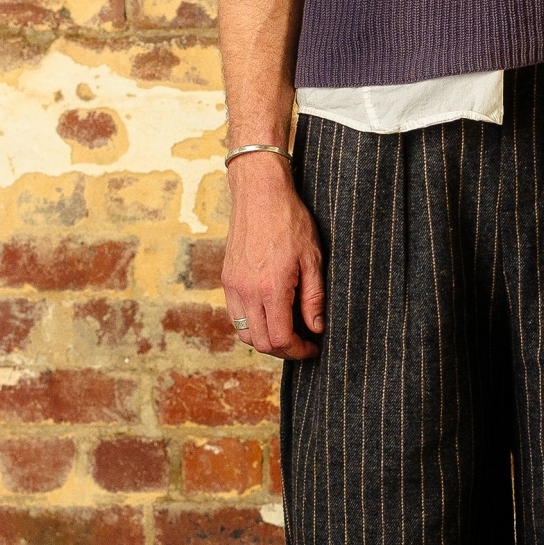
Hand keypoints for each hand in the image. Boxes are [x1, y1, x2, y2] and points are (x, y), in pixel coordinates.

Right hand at [221, 156, 324, 359]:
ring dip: (266, 340)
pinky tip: (271, 315)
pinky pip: (235, 316)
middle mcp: (247, 291)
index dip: (299, 351)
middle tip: (303, 343)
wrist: (259, 193)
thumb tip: (316, 328)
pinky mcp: (227, 279)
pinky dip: (252, 324)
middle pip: (261, 343)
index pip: (281, 339)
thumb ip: (314, 297)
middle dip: (284, 350)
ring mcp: (233, 286)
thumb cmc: (290, 221)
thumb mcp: (312, 258)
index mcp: (271, 288)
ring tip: (287, 331)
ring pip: (245, 333)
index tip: (314, 347)